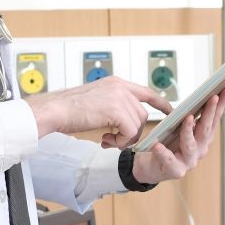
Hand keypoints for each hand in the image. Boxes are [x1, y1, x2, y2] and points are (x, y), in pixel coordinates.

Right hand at [25, 77, 172, 145]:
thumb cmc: (69, 109)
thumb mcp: (96, 100)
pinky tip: (106, 141)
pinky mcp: (116, 110)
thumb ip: (114, 105)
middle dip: (133, 131)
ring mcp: (119, 97)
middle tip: (114, 140)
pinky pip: (130, 132)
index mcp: (116, 83)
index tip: (170, 111)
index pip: (146, 92)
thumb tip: (126, 121)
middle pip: (142, 114)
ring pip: (137, 124)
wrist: (54, 111)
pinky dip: (121, 141)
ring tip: (108, 140)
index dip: (160, 103)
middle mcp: (120, 87)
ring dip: (125, 138)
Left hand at [130, 90, 224, 183]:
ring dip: (189, 130)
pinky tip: (157, 145)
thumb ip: (189, 117)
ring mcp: (189, 161)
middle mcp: (200, 149)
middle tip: (212, 97)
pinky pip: (169, 160)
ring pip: (190, 144)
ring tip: (187, 118)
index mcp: (203, 139)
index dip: (221, 104)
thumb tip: (197, 98)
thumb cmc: (167, 145)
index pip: (214, 119)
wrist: (152, 168)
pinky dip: (163, 152)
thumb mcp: (179, 128)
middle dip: (210, 112)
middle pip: (206, 129)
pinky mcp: (175, 170)